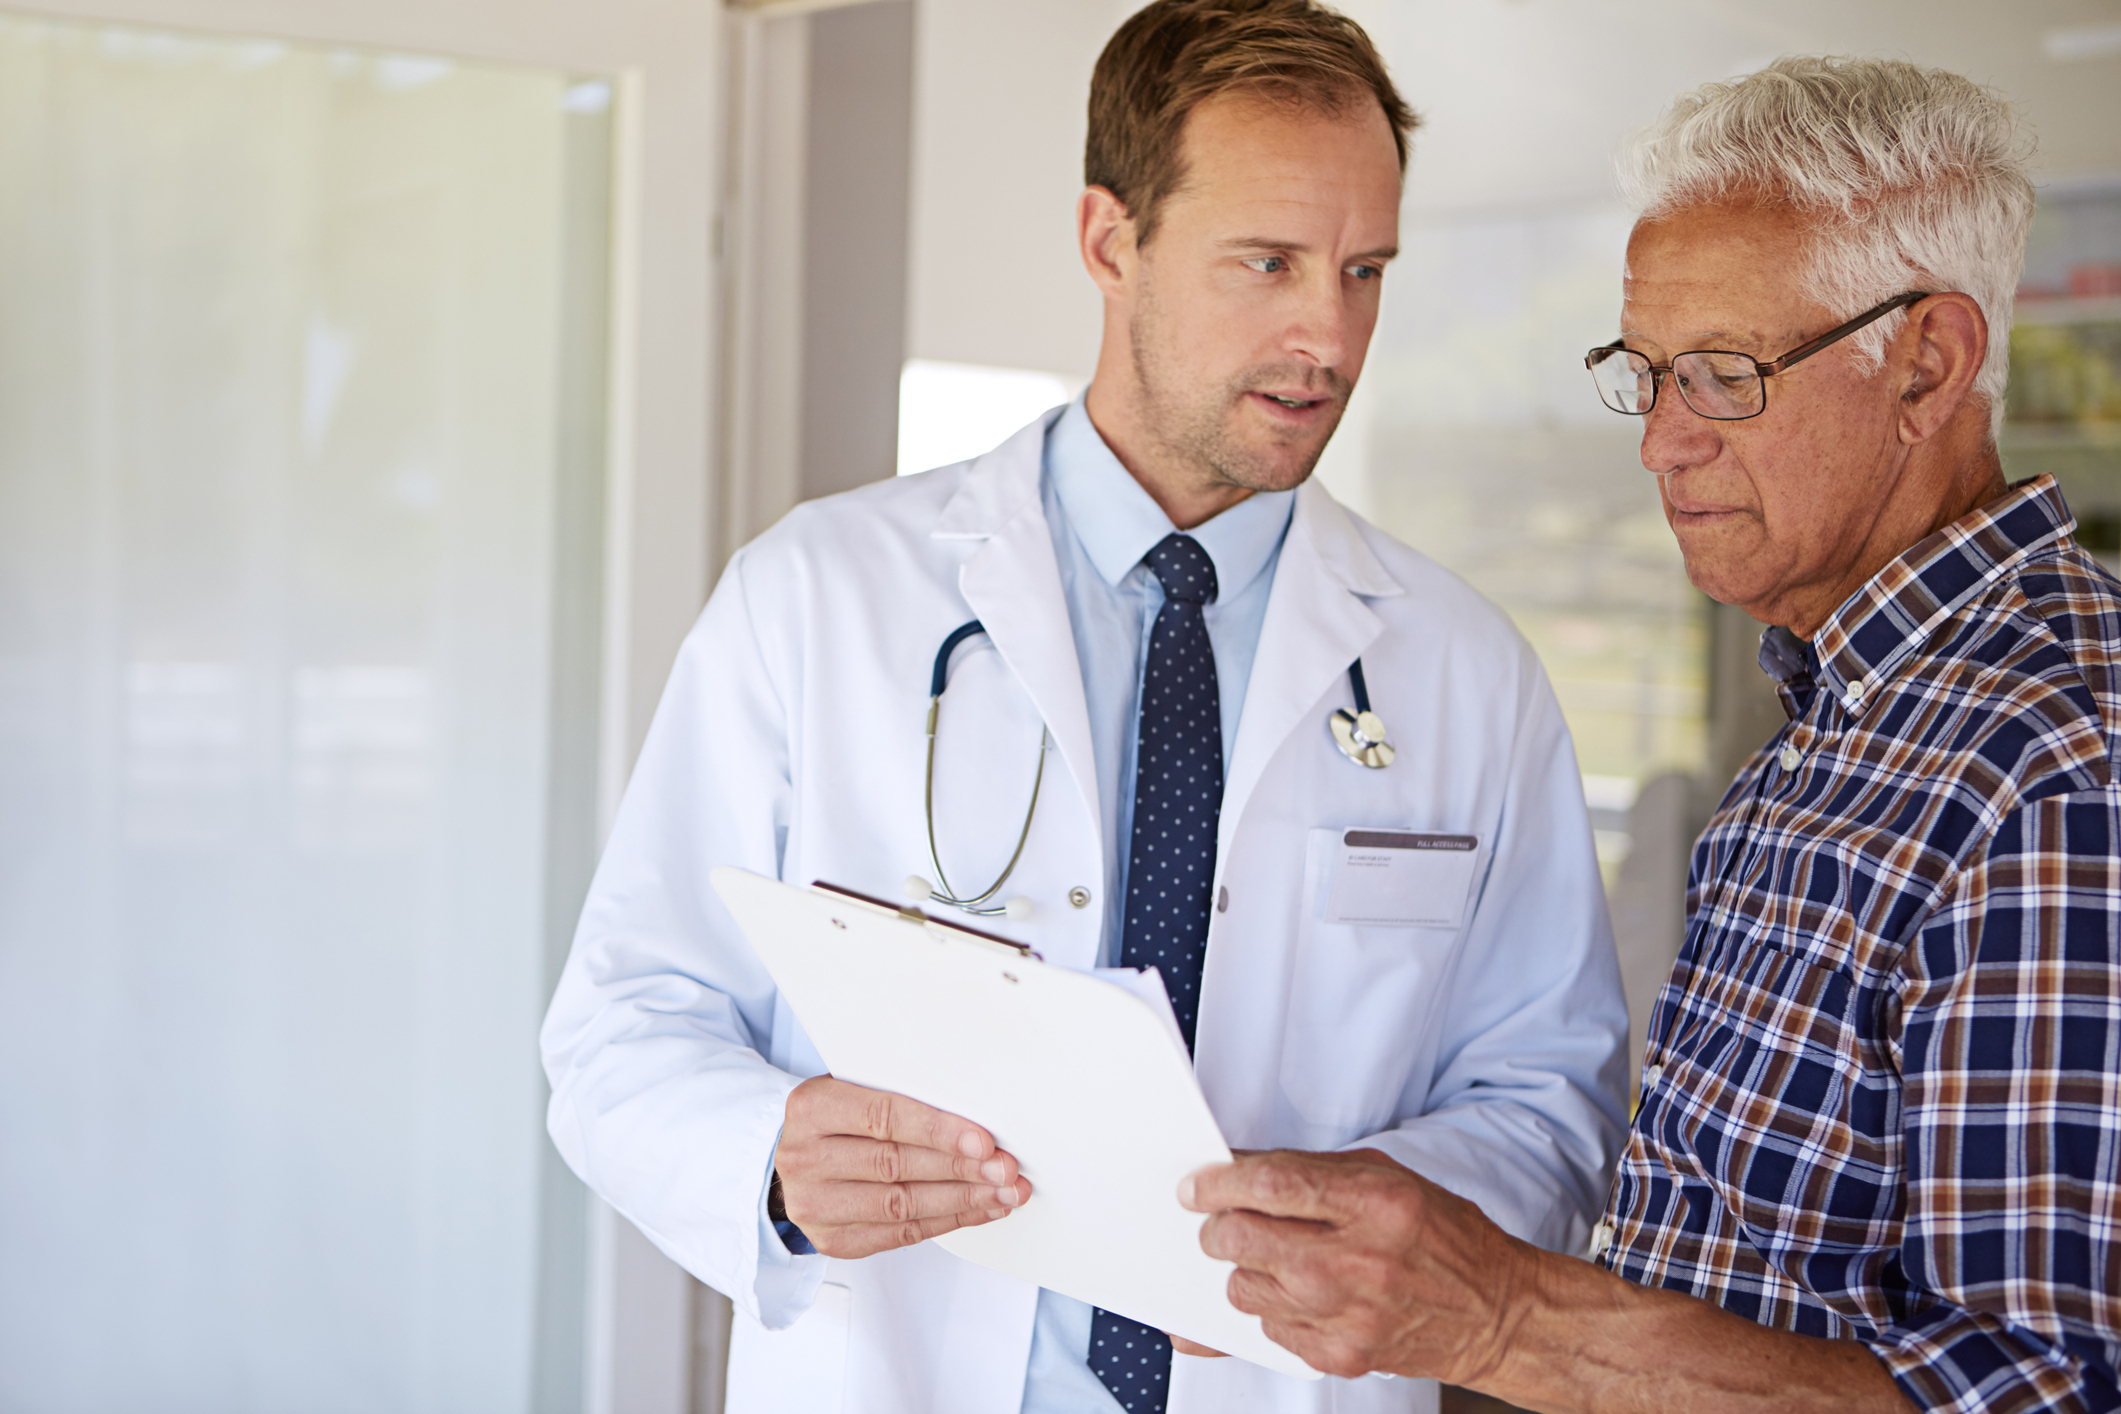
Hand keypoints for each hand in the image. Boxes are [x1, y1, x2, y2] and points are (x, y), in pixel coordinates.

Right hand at [773, 1075, 1031, 1258]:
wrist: (797, 1158)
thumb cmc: (841, 1117)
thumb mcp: (856, 1088)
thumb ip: (901, 1094)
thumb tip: (975, 1112)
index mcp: (811, 1108)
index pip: (883, 1118)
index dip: (937, 1131)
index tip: (984, 1142)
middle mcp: (804, 1158)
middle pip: (895, 1165)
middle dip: (960, 1169)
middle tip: (1006, 1169)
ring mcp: (814, 1205)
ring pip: (902, 1205)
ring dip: (963, 1200)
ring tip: (1004, 1192)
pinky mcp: (833, 1241)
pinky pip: (902, 1234)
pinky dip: (949, 1221)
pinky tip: (981, 1209)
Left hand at [1179, 1148, 1524, 1382]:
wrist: (1494, 1312)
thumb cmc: (1439, 1236)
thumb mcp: (1384, 1177)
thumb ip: (1308, 1171)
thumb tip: (1233, 1168)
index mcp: (1376, 1203)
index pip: (1273, 1185)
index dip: (1220, 1182)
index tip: (1196, 1186)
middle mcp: (1360, 1262)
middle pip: (1243, 1239)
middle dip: (1219, 1227)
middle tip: (1223, 1222)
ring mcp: (1349, 1316)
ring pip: (1244, 1289)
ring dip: (1247, 1270)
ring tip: (1278, 1259)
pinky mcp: (1341, 1357)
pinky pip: (1268, 1329)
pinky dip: (1275, 1309)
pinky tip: (1306, 1294)